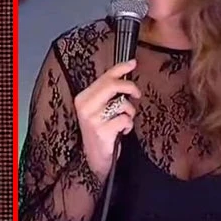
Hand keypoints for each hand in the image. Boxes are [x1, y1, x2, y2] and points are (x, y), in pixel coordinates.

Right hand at [73, 60, 140, 178]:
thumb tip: (127, 69)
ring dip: (129, 112)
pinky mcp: (102, 131)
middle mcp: (85, 106)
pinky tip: (122, 132)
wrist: (95, 158)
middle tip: (137, 94)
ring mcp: (93, 119)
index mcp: (83, 98)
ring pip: (121, 104)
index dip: (120, 68)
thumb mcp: (100, 108)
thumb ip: (108, 92)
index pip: (104, 78)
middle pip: (112, 86)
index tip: (133, 62)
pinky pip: (125, 120)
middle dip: (129, 87)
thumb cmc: (100, 130)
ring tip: (124, 120)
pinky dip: (128, 125)